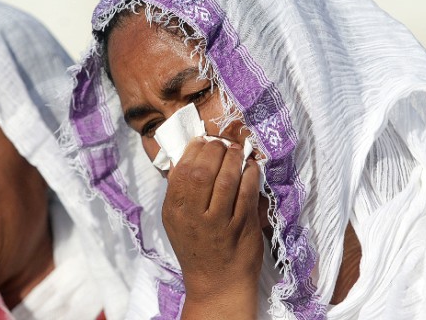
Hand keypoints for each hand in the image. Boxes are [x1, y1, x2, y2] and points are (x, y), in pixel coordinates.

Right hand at [162, 138, 262, 319]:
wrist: (217, 284)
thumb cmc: (197, 248)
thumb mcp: (177, 222)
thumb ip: (179, 192)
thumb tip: (181, 158)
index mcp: (175, 211)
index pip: (181, 170)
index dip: (194, 150)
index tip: (203, 141)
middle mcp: (193, 216)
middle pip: (202, 171)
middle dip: (215, 150)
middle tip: (222, 144)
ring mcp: (219, 222)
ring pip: (226, 179)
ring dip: (233, 159)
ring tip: (236, 151)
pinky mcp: (242, 226)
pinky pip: (247, 192)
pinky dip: (250, 174)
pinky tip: (250, 168)